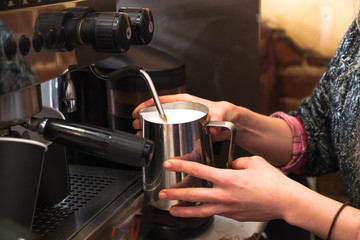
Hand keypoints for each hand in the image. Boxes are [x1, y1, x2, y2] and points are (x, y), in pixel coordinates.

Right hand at [132, 93, 235, 138]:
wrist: (232, 124)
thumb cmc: (226, 113)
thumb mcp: (221, 111)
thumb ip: (217, 116)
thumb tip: (211, 125)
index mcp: (186, 101)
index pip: (163, 99)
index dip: (148, 104)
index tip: (139, 110)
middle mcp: (182, 110)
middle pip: (158, 111)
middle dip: (145, 117)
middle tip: (137, 124)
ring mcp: (183, 121)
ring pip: (162, 122)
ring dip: (151, 127)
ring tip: (142, 133)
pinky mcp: (187, 131)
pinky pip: (171, 132)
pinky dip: (161, 136)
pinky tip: (156, 142)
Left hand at [158, 156, 297, 221]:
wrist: (286, 201)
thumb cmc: (272, 182)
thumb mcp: (253, 162)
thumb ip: (236, 162)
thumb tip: (229, 165)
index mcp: (227, 178)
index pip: (198, 170)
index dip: (181, 166)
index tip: (169, 164)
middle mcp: (224, 194)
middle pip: (193, 194)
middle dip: (175, 193)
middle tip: (162, 192)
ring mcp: (228, 207)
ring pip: (200, 211)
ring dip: (184, 210)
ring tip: (172, 210)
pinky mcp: (233, 216)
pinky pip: (214, 213)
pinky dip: (203, 212)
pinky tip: (197, 211)